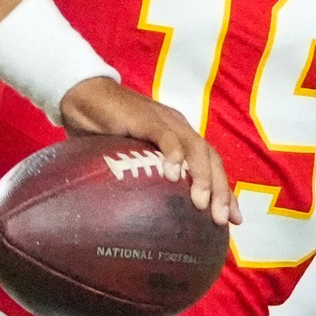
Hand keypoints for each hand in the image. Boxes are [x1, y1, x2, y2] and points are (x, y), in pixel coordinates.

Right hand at [55, 76, 235, 225]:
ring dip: (202, 177)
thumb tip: (141, 218)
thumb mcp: (128, 159)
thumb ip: (142, 179)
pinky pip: (165, 136)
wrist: (83, 96)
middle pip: (210, 159)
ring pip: (195, 148)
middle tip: (222, 219)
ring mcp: (165, 121)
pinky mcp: (146, 117)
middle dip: (220, 190)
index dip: (224, 190)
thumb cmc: (104, 131)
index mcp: (180, 137)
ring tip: (201, 203)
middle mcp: (179, 128)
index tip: (232, 220)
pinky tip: (173, 175)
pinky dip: (173, 154)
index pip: (211, 164)